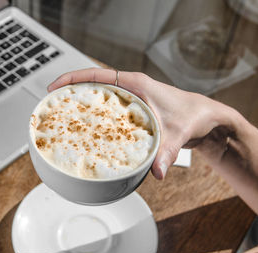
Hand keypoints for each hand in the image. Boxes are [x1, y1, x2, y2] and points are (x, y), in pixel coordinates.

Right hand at [47, 68, 239, 179]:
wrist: (206, 119)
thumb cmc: (194, 115)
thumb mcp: (178, 132)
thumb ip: (166, 152)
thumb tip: (156, 172)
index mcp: (136, 84)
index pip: (97, 74)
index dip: (73, 78)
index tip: (55, 87)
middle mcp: (130, 90)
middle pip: (92, 86)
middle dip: (70, 92)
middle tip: (52, 106)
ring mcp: (130, 101)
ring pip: (98, 99)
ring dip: (80, 106)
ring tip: (62, 119)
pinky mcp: (132, 113)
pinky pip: (106, 112)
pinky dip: (93, 119)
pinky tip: (87, 133)